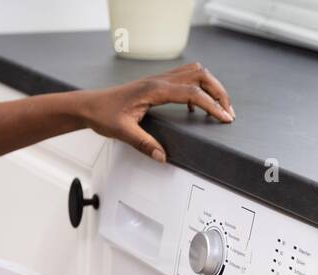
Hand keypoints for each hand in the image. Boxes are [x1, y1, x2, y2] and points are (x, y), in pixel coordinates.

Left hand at [75, 63, 234, 163]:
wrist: (90, 105)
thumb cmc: (103, 114)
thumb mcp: (123, 132)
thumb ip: (145, 144)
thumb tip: (162, 157)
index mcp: (154, 90)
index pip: (192, 93)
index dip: (212, 105)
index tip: (224, 117)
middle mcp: (159, 80)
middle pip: (200, 76)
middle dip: (219, 92)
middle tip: (228, 111)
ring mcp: (158, 80)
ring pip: (194, 73)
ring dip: (210, 87)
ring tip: (219, 107)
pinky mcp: (156, 84)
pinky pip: (184, 79)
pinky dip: (197, 90)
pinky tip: (195, 108)